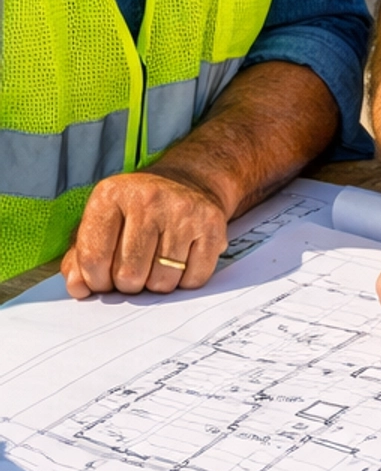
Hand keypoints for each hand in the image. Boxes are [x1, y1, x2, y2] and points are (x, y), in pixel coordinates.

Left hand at [63, 170, 227, 296]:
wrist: (188, 181)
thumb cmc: (137, 210)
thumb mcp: (103, 221)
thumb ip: (81, 256)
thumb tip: (77, 288)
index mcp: (111, 195)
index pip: (94, 259)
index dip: (95, 282)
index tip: (102, 280)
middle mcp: (148, 198)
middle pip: (129, 276)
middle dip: (128, 285)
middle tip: (133, 271)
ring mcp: (183, 211)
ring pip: (162, 283)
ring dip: (156, 284)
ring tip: (156, 264)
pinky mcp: (212, 226)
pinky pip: (193, 280)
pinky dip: (185, 281)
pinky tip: (180, 261)